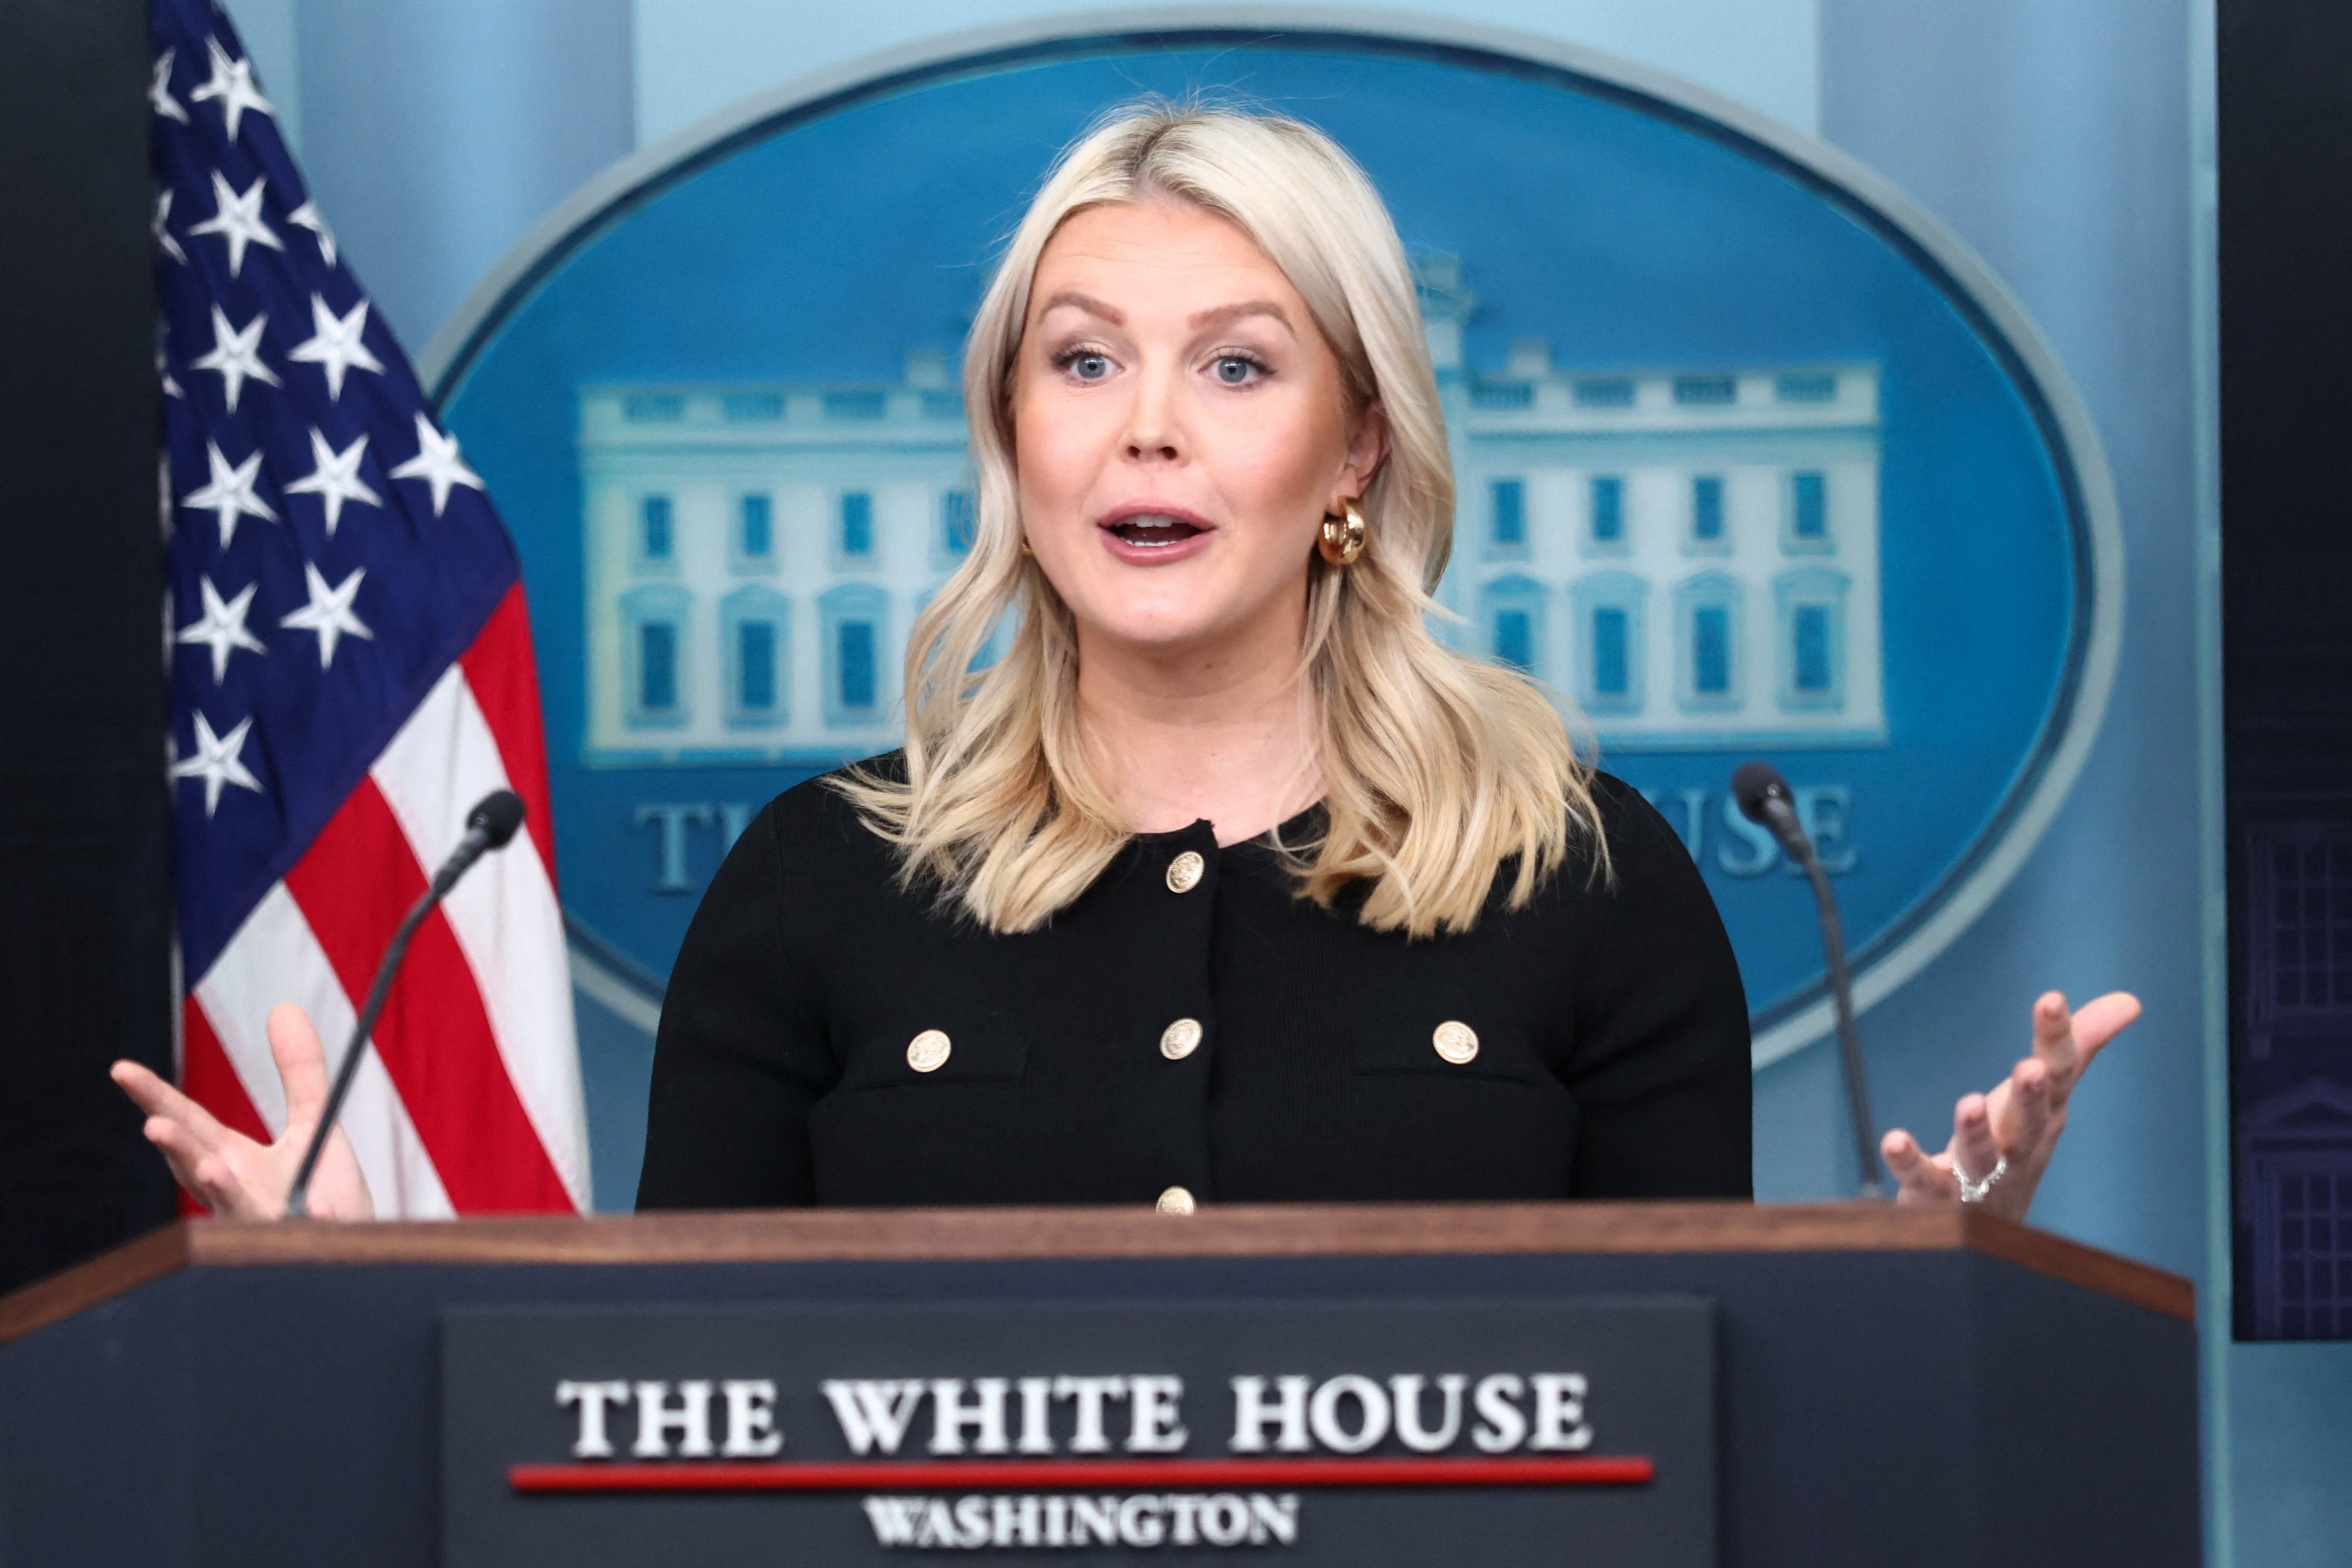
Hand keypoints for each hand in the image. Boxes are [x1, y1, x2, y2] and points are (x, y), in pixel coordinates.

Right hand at [111, 1003, 375, 1220]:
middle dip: (176, 1148)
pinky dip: (309, 1222)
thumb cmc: (325, 1191)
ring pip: (235, 1209)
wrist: (356, 1249)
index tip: (120, 1070)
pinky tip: (320, 1210)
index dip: (155, 1098)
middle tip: (154, 1126)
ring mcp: (262, 1224)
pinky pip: (300, 1236)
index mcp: (231, 1161)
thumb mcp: (314, 1122)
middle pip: (196, 1166)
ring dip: (221, 1189)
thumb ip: (299, 1072)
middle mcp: (236, 1194)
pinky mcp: (300, 1246)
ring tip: (211, 1169)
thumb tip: (283, 1007)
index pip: (187, 1124)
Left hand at [1879, 990, 2139, 1220]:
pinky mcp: (1936, 1196)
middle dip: (2030, 1097)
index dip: (2055, 1037)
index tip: (2051, 1000)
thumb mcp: (2045, 1094)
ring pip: (1981, 1157)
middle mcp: (2016, 1149)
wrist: (1988, 1229)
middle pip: (2028, 1123)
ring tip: (1968, 1103)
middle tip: (2030, 1069)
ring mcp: (1978, 1177)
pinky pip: (1924, 1180)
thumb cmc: (2015, 1144)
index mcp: (2042, 1117)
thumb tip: (2131, 1001)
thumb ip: (2075, 1047)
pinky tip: (1894, 1140)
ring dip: (1976, 1132)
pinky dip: (1909, 1162)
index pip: (2056, 1075)